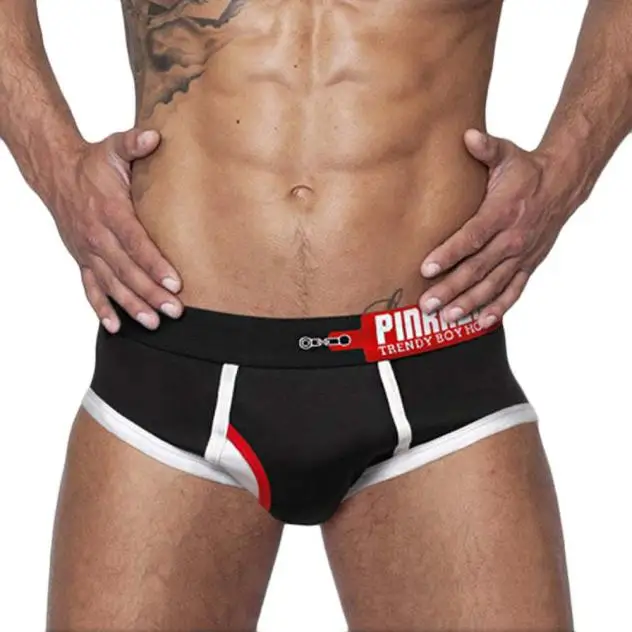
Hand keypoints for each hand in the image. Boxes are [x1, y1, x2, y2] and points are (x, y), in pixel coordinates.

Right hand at [50, 128, 182, 332]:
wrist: (56, 175)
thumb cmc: (93, 164)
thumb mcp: (112, 148)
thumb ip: (134, 143)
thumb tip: (155, 136)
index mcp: (110, 211)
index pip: (135, 243)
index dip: (155, 264)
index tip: (174, 282)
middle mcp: (97, 236)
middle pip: (127, 271)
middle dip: (151, 293)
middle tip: (174, 311)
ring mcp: (89, 252)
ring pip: (111, 285)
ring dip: (132, 306)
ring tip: (153, 324)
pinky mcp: (83, 260)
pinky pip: (90, 289)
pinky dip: (101, 308)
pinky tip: (114, 327)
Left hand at [419, 129, 579, 327]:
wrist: (562, 184)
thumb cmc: (526, 171)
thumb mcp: (507, 154)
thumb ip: (486, 148)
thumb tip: (467, 135)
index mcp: (501, 213)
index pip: (471, 237)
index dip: (448, 254)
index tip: (427, 268)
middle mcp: (511, 239)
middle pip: (477, 269)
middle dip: (451, 288)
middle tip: (427, 303)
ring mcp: (521, 255)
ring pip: (493, 285)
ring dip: (470, 303)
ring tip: (447, 318)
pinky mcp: (528, 265)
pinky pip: (514, 291)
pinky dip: (499, 307)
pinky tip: (481, 322)